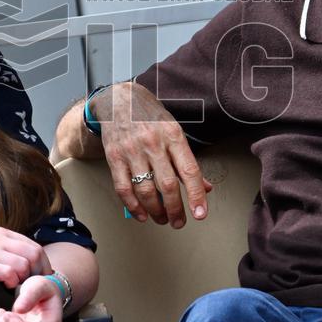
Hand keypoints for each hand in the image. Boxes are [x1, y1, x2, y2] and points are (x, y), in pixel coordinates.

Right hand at [0, 227, 50, 289]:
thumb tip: (14, 262)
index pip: (33, 246)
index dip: (41, 264)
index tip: (39, 279)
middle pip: (35, 254)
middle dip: (39, 273)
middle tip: (33, 288)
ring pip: (25, 263)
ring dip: (26, 280)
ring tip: (18, 290)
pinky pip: (9, 272)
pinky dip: (13, 283)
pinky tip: (6, 288)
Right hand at [94, 82, 211, 227]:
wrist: (118, 99)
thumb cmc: (150, 116)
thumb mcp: (174, 130)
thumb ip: (187, 160)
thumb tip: (206, 187)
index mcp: (172, 134)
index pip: (189, 170)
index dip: (196, 195)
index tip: (200, 213)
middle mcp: (152, 142)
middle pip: (167, 185)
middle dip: (175, 209)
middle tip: (179, 222)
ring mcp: (131, 150)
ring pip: (145, 190)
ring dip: (155, 211)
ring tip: (162, 218)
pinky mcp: (114, 157)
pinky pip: (123, 188)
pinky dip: (133, 206)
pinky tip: (141, 214)